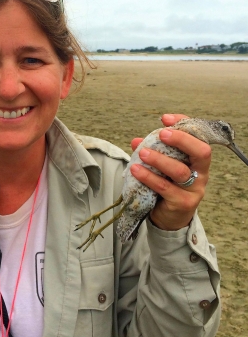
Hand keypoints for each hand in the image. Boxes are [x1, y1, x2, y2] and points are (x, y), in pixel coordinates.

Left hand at [129, 114, 210, 230]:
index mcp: (198, 160)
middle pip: (201, 152)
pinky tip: (135, 170)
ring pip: (180, 171)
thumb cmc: (167, 187)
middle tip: (161, 133)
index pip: (198, 136)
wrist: (170, 218)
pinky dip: (148, 177)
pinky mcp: (182, 203)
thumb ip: (152, 153)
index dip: (184, 124)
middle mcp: (201, 173)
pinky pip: (165, 188)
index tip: (165, 118)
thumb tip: (135, 141)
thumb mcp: (162, 168)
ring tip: (142, 153)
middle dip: (181, 139)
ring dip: (159, 159)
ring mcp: (194, 189)